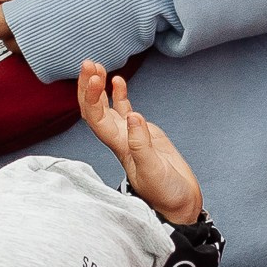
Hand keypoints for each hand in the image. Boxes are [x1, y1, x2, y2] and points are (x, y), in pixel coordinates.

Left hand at [78, 61, 202, 223]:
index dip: (91, 97)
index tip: (95, 78)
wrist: (179, 202)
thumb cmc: (166, 192)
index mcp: (118, 145)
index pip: (95, 117)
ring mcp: (129, 134)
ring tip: (96, 65)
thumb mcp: (153, 170)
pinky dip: (119, 94)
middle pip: (94, 109)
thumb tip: (133, 116)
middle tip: (88, 63)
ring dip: (98, 87)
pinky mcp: (142, 133)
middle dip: (87, 86)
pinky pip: (124, 110)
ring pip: (106, 106)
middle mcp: (118, 138)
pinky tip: (118, 80)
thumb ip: (142, 144)